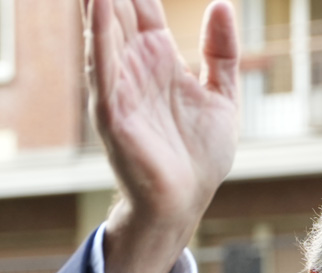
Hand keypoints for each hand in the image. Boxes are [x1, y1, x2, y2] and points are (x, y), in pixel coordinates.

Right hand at [87, 0, 239, 272]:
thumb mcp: (223, 96)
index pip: (140, 5)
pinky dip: (100, 36)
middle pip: (116, 8)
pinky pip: (103, 69)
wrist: (186, 203)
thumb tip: (222, 4)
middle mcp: (134, 66)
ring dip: (98, 1)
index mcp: (159, 58)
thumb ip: (222, 52)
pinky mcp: (113, 113)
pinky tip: (100, 4)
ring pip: (103, 30)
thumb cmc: (199, 156)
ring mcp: (120, 87)